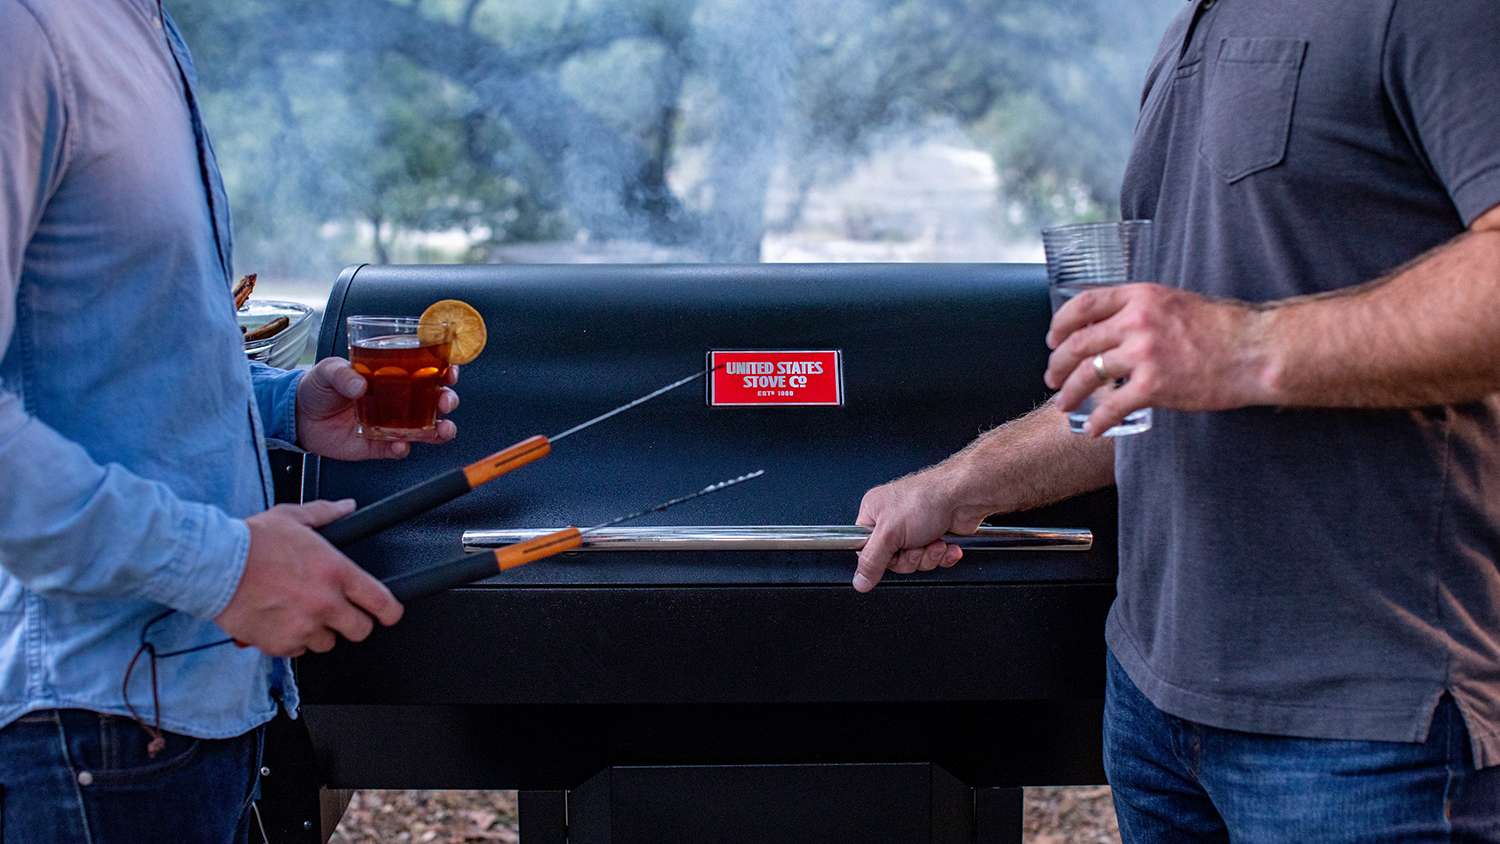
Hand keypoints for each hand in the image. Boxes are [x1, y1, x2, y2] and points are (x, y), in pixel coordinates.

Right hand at [215, 500, 403, 655]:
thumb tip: (347, 507)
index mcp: (335, 572)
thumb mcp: (293, 517)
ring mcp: (303, 627)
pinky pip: (297, 651)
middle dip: (353, 623)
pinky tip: (280, 620)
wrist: (213, 565)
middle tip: (338, 611)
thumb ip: (326, 514)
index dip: (389, 611)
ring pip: (327, 643)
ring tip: (300, 611)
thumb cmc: (251, 541)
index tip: (388, 613)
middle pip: (360, 630)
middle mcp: (324, 603)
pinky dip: (292, 641)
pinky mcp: (279, 644)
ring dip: (319, 631)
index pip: (381, 602)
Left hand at [296, 357, 459, 459]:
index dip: (443, 370)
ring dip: (439, 429)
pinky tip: (401, 444)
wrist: (298, 417)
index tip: (449, 370)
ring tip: (442, 430)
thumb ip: (343, 374)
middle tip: (445, 401)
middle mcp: (398, 400)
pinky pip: (399, 449)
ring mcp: (391, 424)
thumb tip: (360, 384)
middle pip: (434, 400)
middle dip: (447, 400)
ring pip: (426, 428)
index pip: (426, 371)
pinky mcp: (379, 445)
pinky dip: (403, 448)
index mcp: (391, 376)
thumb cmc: (318, 387)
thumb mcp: (328, 370)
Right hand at [852, 467, 984, 592]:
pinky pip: (933, 558)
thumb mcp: (889, 534)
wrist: (963, 496)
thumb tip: (860, 581)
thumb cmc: (927, 499)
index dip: (881, 558)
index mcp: (874, 512)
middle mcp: (893, 520)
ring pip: (915, 561)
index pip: (866, 550)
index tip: (892, 555)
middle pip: (894, 560)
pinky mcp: (935, 535)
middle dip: (912, 557)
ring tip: (934, 540)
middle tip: (917, 545)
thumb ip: (871, 561)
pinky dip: (943, 554)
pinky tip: (946, 543)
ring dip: (929, 555)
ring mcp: (915, 528)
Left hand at [1044, 283, 1272, 434]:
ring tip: (1063, 403)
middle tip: (1052, 377)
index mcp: (1141, 296)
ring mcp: (1144, 353)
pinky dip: (1098, 419)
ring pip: (1090, 373)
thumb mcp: (1176, 304)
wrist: (1256, 350)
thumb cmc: (1223, 329)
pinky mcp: (1154, 385)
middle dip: (1058, 363)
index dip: (1061, 324)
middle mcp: (1137, 320)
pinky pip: (1113, 405)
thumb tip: (1115, 326)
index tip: (1052, 339)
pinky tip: (1093, 428)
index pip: (1084, 304)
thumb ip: (1143, 311)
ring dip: (1070, 391)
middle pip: (1079, 342)